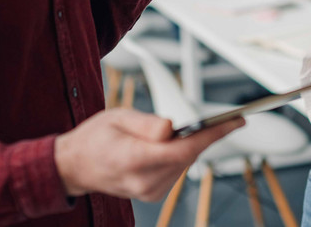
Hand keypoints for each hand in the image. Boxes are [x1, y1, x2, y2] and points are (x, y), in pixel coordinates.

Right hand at [55, 108, 243, 201]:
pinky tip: (167, 147)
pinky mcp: (152, 195)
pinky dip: (179, 156)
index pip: (184, 149)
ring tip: (176, 132)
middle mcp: (143, 181)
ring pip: (185, 163)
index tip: (235, 121)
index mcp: (133, 159)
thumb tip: (171, 128)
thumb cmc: (95, 138)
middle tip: (216, 119)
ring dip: (188, 146)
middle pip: (189, 155)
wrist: (75, 166)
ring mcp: (148, 192)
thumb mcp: (118, 117)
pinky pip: (177, 171)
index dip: (213, 134)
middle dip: (203, 136)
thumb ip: (146, 123)